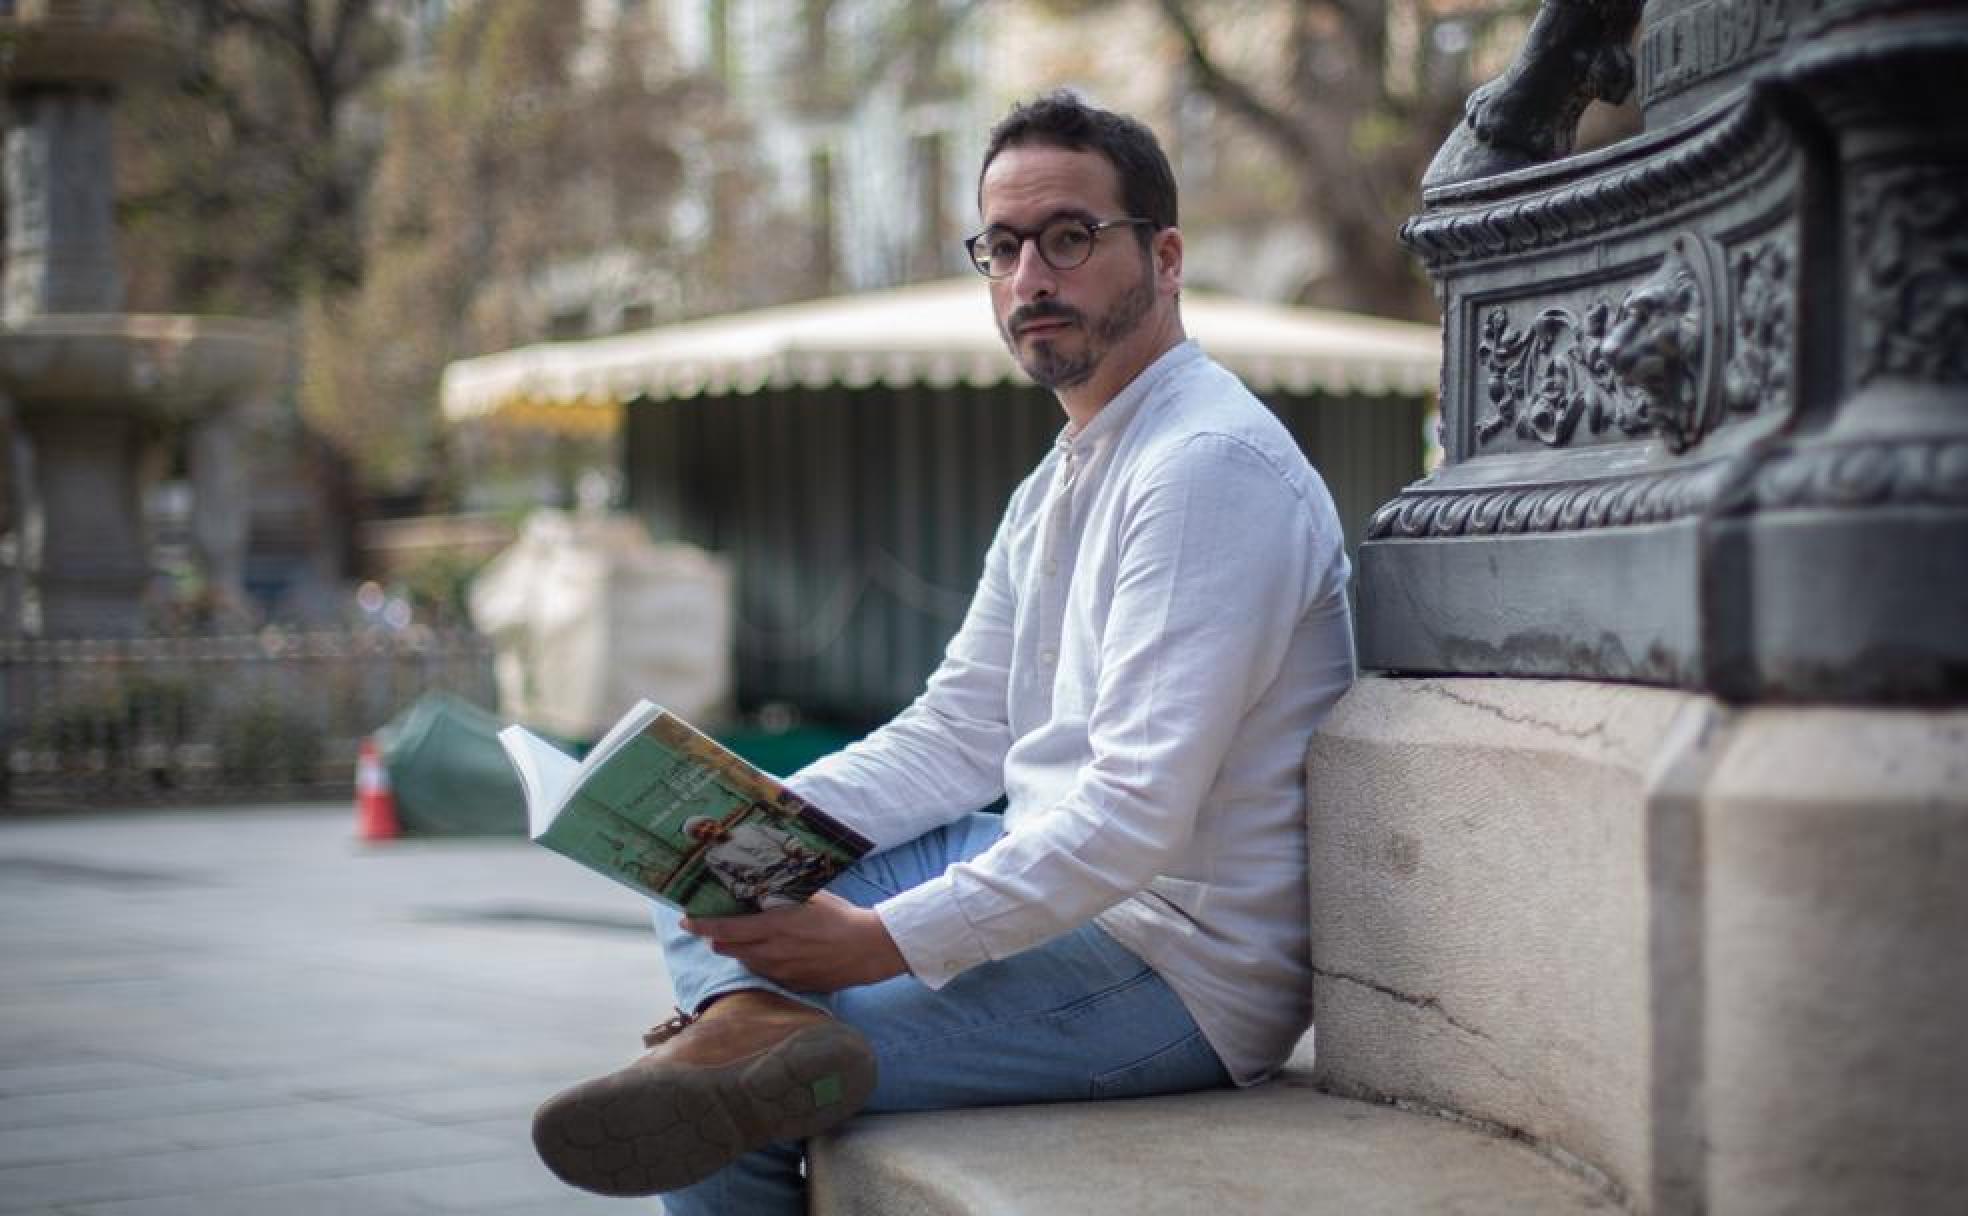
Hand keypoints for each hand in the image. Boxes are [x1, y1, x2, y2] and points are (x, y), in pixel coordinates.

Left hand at [682, 892, 907, 992]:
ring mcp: (781, 972)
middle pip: (727, 949)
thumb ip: (781, 896)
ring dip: (738, 950)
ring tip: (744, 937)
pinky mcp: (792, 984)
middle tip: (714, 927)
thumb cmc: (840, 916)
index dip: (701, 925)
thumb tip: (760, 887)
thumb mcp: (809, 897)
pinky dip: (759, 962)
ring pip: (744, 962)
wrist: (867, 949)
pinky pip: (765, 974)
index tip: (687, 920)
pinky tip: (770, 952)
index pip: (724, 928)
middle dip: (716, 938)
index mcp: (774, 927)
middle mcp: (772, 953)